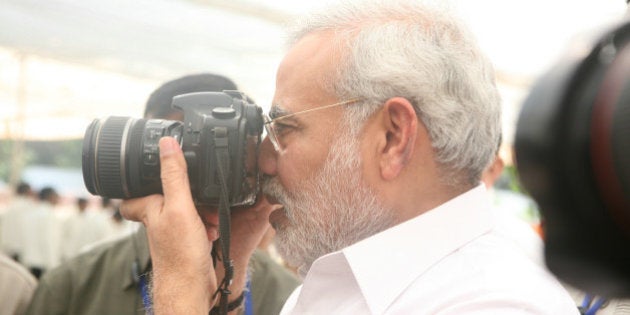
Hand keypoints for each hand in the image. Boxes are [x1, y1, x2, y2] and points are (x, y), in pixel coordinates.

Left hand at [121, 137, 215, 313]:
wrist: (192, 286)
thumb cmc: (179, 253)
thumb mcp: (180, 206)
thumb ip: (174, 175)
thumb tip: (167, 144)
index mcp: (148, 206)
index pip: (134, 186)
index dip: (143, 174)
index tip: (156, 164)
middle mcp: (157, 216)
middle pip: (171, 192)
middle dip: (192, 193)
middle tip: (199, 199)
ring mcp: (172, 228)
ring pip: (188, 206)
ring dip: (203, 209)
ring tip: (206, 218)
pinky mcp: (186, 238)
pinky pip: (199, 221)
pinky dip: (207, 223)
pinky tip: (212, 230)